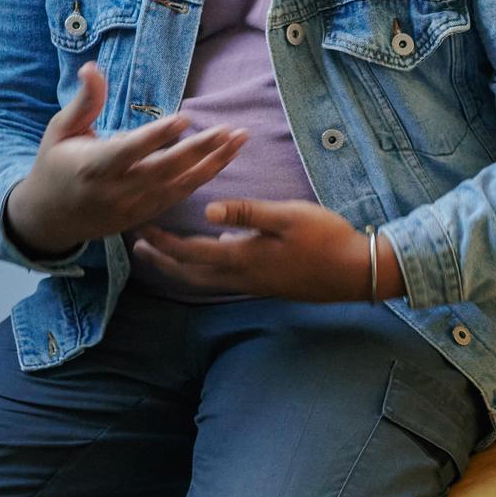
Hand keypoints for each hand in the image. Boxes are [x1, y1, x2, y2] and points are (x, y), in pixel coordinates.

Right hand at [5, 63, 248, 256]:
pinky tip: (225, 158)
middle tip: (228, 130)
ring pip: (180, 185)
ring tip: (239, 139)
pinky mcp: (146, 214)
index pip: (130, 150)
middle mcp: (117, 189)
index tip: (185, 117)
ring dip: (213, 163)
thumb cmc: (55, 164)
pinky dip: (204, 177)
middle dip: (199, 150)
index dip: (158, 136)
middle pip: (165, 169)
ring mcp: (134, 206)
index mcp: (94, 166)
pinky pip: (180, 196)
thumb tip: (92, 66)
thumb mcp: (61, 130)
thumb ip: (84, 101)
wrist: (51, 217)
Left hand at [131, 198, 405, 301]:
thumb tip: (207, 212)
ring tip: (163, 255)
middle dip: (162, 261)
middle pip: (189, 275)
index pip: (189, 252)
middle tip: (138, 246)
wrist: (357, 272)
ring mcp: (254, 284)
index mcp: (242, 258)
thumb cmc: (326, 238)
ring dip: (180, 268)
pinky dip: (204, 271)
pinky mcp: (266, 284)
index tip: (140, 227)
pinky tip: (211, 256)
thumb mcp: (288, 216)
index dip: (161, 241)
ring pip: (205, 282)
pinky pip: (222, 281)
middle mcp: (242, 277)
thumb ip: (247, 213)